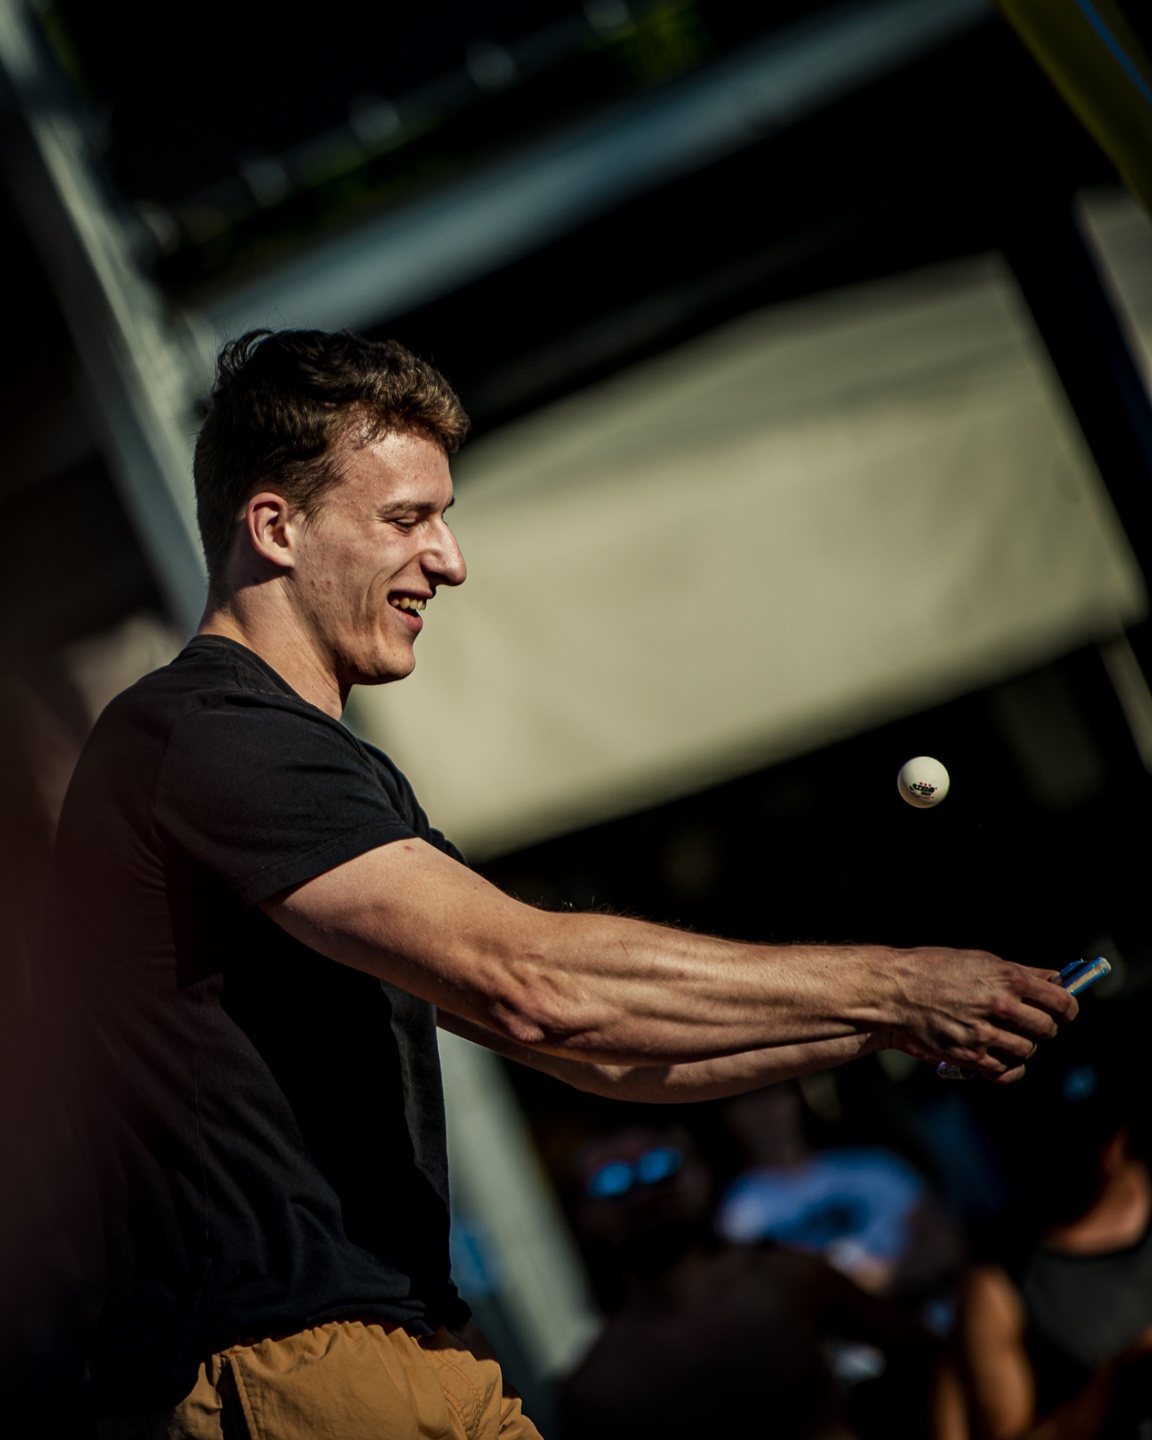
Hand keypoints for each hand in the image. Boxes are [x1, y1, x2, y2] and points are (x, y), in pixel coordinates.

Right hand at [881, 948, 1076, 1082]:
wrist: (892, 993)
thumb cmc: (932, 970)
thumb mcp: (978, 960)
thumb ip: (1020, 971)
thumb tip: (1054, 978)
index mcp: (1007, 977)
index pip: (1060, 1000)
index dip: (1067, 1008)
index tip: (1063, 1011)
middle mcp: (1000, 1005)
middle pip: (1047, 1028)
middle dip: (1043, 1027)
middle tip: (1028, 1023)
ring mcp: (985, 1033)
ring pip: (1027, 1050)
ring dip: (1021, 1045)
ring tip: (1003, 1035)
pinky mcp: (970, 1056)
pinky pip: (1004, 1068)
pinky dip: (1003, 1063)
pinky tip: (993, 1052)